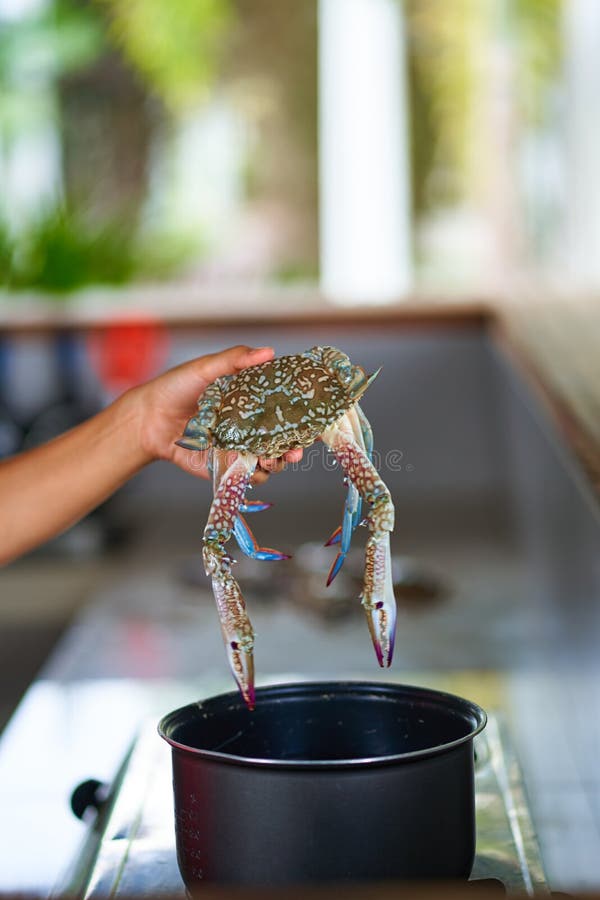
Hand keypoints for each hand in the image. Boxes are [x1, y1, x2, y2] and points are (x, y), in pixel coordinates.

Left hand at [129, 345, 302, 483]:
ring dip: (277, 463)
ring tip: (275, 460)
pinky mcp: (222, 467)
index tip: (316, 421)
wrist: (148, 417)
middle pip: (281, 442)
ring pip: (268, 461)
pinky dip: (253, 475)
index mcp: (250, 404)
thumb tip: (268, 352)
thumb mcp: (207, 368)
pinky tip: (253, 468)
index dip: (302, 418)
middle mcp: (248, 428)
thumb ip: (235, 360)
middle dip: (295, 448)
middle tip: (297, 449)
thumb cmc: (176, 387)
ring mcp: (237, 449)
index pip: (283, 412)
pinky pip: (245, 476)